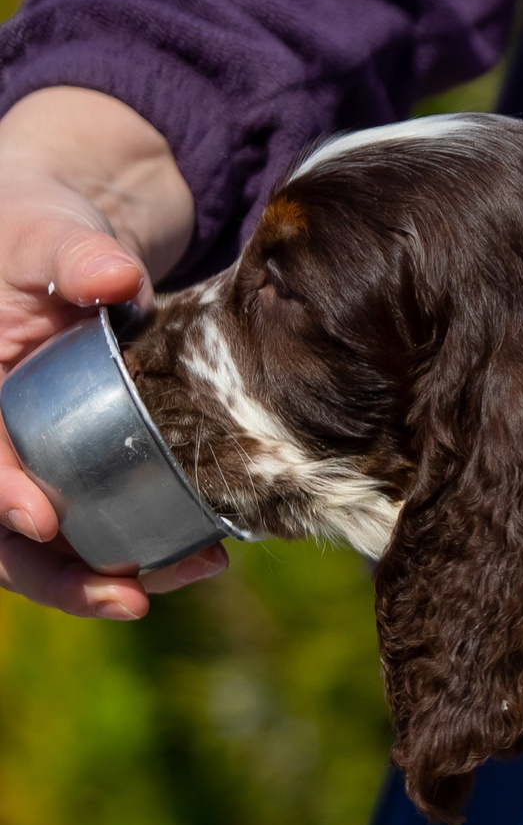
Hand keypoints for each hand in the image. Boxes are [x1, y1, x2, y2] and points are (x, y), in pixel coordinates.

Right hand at [0, 86, 223, 616]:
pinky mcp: (79, 467)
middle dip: (59, 576)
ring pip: (51, 547)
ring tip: (187, 577)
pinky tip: (200, 557)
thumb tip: (115, 278)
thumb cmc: (45, 225)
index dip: (0, 494)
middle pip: (1, 534)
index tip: (42, 520)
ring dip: (108, 578)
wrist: (74, 237)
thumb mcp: (52, 228)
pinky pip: (98, 527)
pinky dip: (141, 551)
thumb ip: (76, 252)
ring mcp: (32, 458)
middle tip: (131, 599)